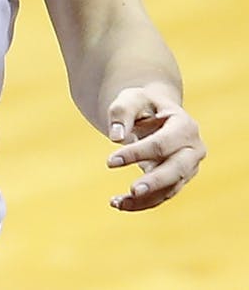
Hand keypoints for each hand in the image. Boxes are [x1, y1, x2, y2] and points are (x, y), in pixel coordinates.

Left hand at [105, 87, 205, 210]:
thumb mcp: (130, 99)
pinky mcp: (178, 180)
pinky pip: (162, 196)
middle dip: (154, 182)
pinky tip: (118, 203)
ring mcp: (189, 167)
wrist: (155, 112)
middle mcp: (193, 149)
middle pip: (177, 170)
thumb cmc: (142, 104)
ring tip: (116, 203)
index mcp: (185, 126)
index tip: (109, 162)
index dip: (137, 154)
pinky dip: (142, 202)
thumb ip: (121, 113)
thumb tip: (116, 137)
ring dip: (145, 199)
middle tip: (132, 191)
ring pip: (170, 189)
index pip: (161, 144)